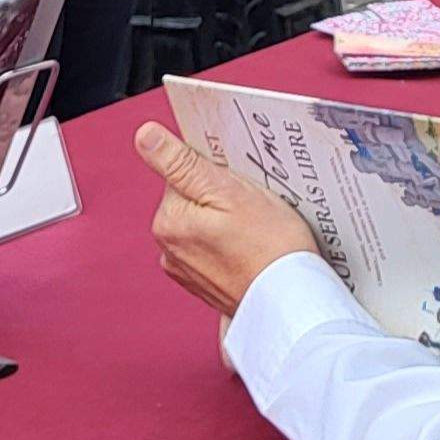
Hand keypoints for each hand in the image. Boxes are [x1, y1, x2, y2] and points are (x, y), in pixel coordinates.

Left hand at [137, 122, 319, 316]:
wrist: (295, 302)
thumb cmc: (271, 247)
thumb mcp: (229, 190)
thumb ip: (181, 163)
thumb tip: (144, 136)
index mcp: (168, 222)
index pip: (184, 173)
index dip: (217, 173)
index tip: (241, 187)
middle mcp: (169, 250)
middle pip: (195, 199)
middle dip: (223, 197)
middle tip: (254, 210)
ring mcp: (187, 271)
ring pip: (207, 224)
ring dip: (229, 222)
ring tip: (258, 233)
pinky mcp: (206, 286)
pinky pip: (216, 251)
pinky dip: (233, 247)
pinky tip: (254, 251)